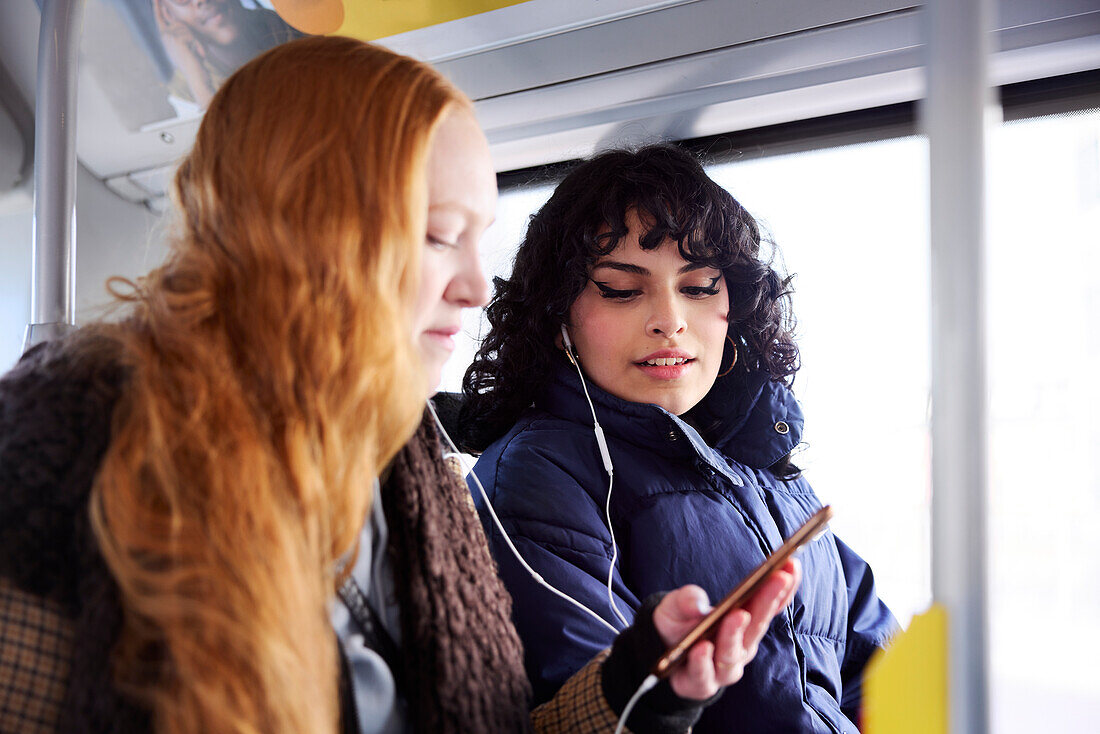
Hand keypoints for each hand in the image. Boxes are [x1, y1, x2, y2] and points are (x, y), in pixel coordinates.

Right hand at [153, 0, 217, 105]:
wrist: (195, 75)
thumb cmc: (194, 62)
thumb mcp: (187, 45)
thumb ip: (181, 32)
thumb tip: (175, 18)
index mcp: (164, 37)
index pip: (160, 18)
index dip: (158, 7)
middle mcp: (164, 36)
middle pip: (178, 22)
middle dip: (190, 35)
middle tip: (194, 50)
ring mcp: (169, 37)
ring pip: (186, 29)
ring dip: (196, 41)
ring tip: (196, 54)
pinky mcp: (177, 39)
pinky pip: (190, 35)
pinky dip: (198, 45)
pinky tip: (198, 54)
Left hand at [651, 559, 800, 699]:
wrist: (659, 657)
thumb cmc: (678, 625)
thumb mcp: (677, 604)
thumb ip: (687, 598)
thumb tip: (698, 601)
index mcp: (744, 621)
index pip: (771, 604)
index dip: (784, 586)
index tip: (792, 564)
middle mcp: (741, 644)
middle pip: (757, 624)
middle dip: (769, 600)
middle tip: (779, 577)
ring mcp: (725, 666)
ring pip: (733, 651)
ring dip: (735, 632)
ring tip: (739, 614)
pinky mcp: (703, 684)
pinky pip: (704, 673)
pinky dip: (703, 661)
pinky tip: (702, 647)